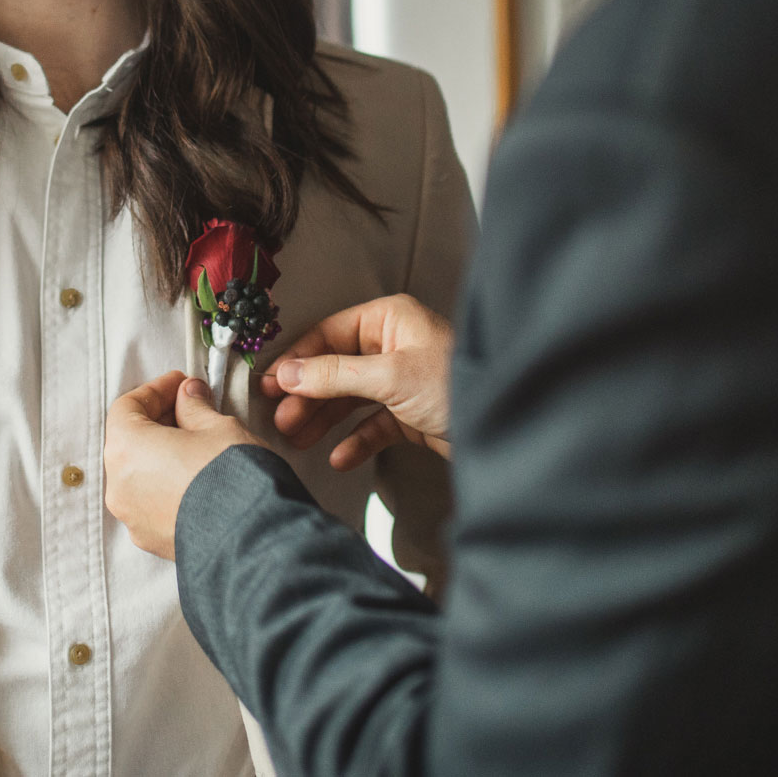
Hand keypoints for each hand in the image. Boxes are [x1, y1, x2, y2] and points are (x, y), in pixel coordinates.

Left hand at [104, 371, 262, 560]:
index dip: (155, 390)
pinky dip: (166, 486)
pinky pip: (150, 503)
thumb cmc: (232, 477)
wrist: (253, 538)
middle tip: (191, 409)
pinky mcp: (150, 540)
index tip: (180, 385)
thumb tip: (188, 396)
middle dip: (158, 421)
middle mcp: (119, 486)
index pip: (127, 407)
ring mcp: (132, 518)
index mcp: (127, 449)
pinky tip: (196, 478)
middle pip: (129, 441)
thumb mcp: (218, 427)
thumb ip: (195, 407)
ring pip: (138, 475)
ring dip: (161, 455)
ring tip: (197, 446)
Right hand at [260, 294, 453, 468]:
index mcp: (389, 320)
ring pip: (351, 398)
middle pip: (336, 368)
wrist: (506, 425)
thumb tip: (286, 373)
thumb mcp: (389, 376)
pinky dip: (356, 440)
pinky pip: (374, 424)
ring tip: (298, 440)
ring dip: (324, 419)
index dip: (298, 360)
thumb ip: (334, 375)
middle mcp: (393, 344)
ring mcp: (402, 379)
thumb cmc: (455, 385)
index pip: (329, 335)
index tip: (270, 385)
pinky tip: (339, 457)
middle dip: (307, 395)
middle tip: (281, 420)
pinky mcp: (411, 412)